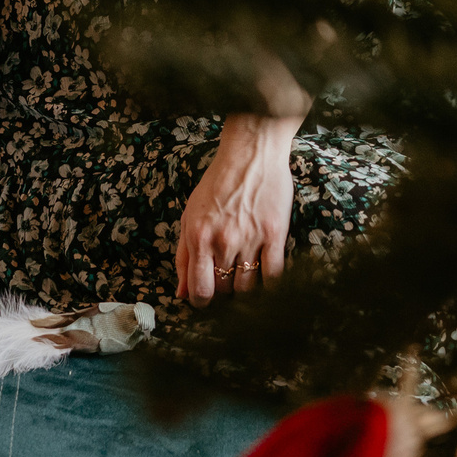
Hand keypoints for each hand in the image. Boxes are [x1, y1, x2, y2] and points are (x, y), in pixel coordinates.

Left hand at [176, 115, 296, 306]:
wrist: (250, 154)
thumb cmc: (217, 183)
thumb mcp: (189, 216)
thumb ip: (184, 257)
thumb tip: (181, 293)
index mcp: (198, 238)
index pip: (200, 290)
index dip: (202, 302)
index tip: (206, 299)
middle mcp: (223, 242)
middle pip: (225, 290)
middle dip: (224, 290)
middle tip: (227, 277)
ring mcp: (250, 239)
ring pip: (248, 287)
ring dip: (245, 287)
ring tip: (245, 273)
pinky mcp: (275, 235)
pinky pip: (274, 275)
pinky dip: (270, 285)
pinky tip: (265, 278)